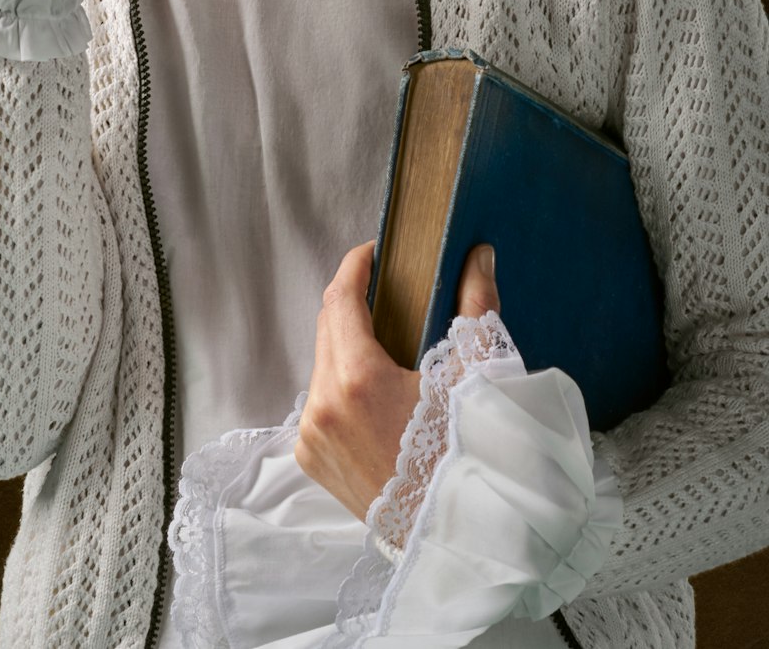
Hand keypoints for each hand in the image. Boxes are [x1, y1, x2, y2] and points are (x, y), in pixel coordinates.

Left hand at [295, 241, 499, 520]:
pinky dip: (342, 385)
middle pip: (328, 328)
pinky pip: (320, 403)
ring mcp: (312, 436)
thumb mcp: (477, 377)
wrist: (461, 535)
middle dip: (354, 303)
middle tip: (387, 290)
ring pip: (322, 365)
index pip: (339, 299)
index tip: (374, 252)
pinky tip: (375, 388)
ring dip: (348, 345)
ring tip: (387, 341)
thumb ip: (475, 306)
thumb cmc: (471, 455)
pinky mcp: (312, 460)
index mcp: (356, 380)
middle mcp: (322, 406)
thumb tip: (476, 256)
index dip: (356, 267)